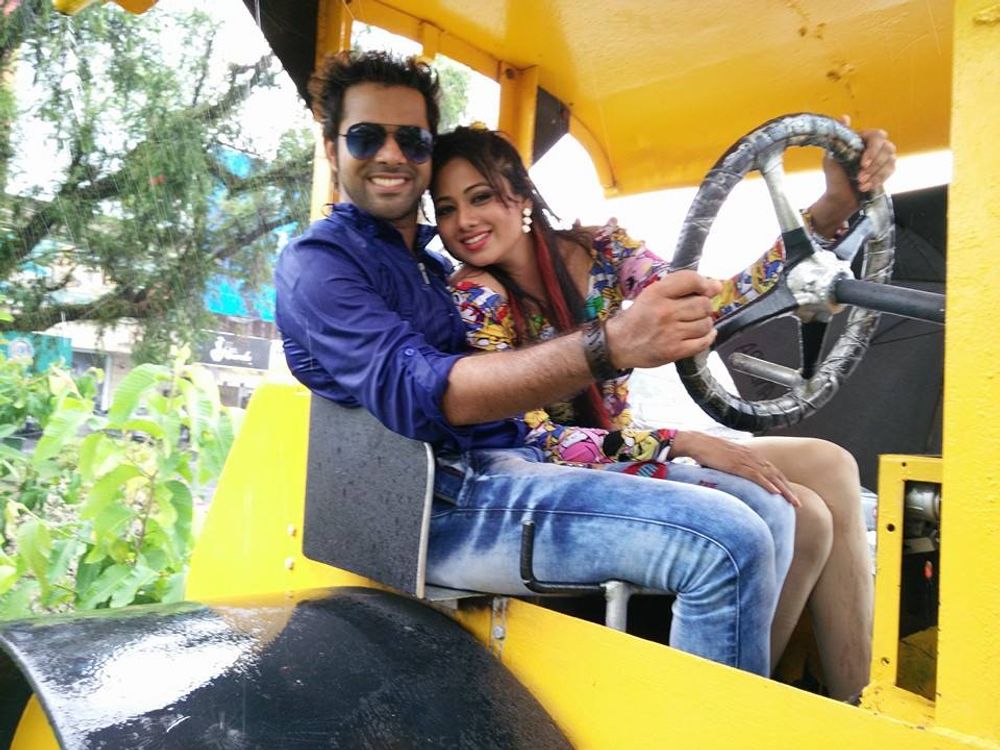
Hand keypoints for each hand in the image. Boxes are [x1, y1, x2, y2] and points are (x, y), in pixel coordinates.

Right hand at [607, 270, 721, 368]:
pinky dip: (707, 337)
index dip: (706, 283)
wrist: (617, 344)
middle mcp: (664, 312)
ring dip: (704, 323)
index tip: (709, 289)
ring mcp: (670, 333)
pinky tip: (702, 334)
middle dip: (704, 306)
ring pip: (705, 324)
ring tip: (694, 324)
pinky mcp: (674, 351)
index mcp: (656, 293)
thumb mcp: (651, 294)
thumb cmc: (638, 318)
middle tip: (695, 310)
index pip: (691, 280)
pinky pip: (703, 342)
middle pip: (703, 304)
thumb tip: (717, 286)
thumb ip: (679, 287)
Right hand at [669, 431, 800, 506]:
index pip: (772, 471)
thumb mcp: (725, 459)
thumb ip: (734, 466)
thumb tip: (735, 478)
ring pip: (770, 477)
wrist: (697, 441)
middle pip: (776, 475)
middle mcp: (752, 456)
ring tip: (793, 502)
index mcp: (751, 454)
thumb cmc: (707, 451)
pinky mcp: (737, 464)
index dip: (783, 484)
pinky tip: (776, 493)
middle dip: (789, 490)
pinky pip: (756, 476)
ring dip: (784, 490)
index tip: (790, 496)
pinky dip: (768, 485)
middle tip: (799, 504)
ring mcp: (745, 460)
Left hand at [811, 115, 896, 235]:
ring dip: (875, 174)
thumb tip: (844, 117)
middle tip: (859, 177)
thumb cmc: (834, 175)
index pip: (878, 136)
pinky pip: (890, 172)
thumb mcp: (831, 156)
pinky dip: (878, 180)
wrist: (839, 196)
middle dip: (874, 165)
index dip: (873, 150)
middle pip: (888, 148)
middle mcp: (876, 145)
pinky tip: (866, 187)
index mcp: (863, 138)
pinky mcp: (887, 170)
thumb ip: (839, 138)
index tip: (862, 164)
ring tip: (860, 184)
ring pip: (890, 161)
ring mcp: (884, 157)